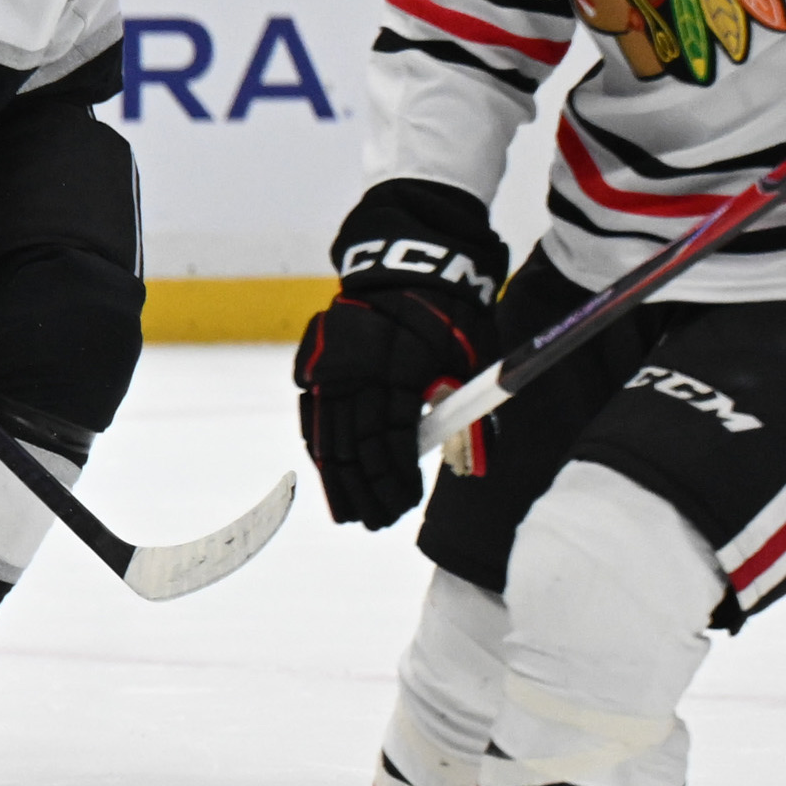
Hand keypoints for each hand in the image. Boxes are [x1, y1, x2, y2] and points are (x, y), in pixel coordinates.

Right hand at [292, 180, 504, 528]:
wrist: (411, 264)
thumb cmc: (451, 313)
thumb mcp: (470, 357)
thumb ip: (464, 408)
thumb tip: (472, 463)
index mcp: (400, 367)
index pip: (391, 440)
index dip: (396, 478)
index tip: (403, 504)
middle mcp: (358, 368)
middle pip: (352, 446)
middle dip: (364, 490)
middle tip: (375, 521)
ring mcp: (330, 363)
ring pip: (325, 434)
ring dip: (337, 477)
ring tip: (347, 510)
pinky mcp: (315, 357)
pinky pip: (313, 412)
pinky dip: (319, 444)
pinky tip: (327, 469)